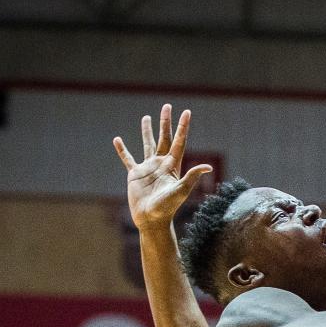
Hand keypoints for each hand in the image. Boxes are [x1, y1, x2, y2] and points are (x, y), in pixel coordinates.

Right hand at [113, 104, 211, 230]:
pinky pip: (128, 159)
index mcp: (172, 165)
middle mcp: (161, 164)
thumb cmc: (167, 207)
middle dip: (165, 123)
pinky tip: (117, 140)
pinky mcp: (135, 175)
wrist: (151, 219)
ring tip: (146, 117)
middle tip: (166, 106)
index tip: (186, 112)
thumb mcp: (180, 191)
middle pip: (164, 138)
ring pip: (148, 144)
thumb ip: (191, 177)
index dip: (183, 127)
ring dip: (147, 131)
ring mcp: (148, 168)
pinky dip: (122, 150)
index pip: (179, 142)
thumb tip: (208, 166)